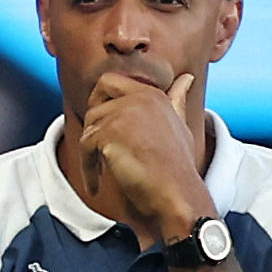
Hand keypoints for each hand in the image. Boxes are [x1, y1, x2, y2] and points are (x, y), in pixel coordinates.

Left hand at [80, 72, 211, 232]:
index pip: (111, 82)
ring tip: (100, 174)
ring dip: (89, 154)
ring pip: (89, 127)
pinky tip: (96, 186)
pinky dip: (87, 169)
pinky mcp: (111, 131)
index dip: (100, 102)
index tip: (103, 129)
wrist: (177, 193)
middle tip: (94, 148)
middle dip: (91, 123)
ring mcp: (124, 112)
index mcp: (153, 94)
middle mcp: (139, 97)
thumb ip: (175, 101)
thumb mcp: (180, 126)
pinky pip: (85, 146)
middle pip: (95, 101)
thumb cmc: (178, 169)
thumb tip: (186, 79)